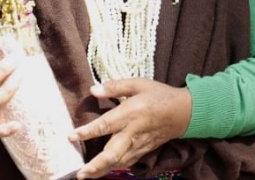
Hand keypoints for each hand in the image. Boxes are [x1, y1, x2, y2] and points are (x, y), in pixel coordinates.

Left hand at [71, 79, 191, 178]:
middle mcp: (133, 132)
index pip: (105, 125)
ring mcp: (139, 144)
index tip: (70, 136)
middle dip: (95, 165)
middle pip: (112, 153)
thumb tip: (93, 90)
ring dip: (101, 171)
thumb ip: (115, 86)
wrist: (183, 112)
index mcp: (131, 113)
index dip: (87, 132)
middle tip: (80, 173)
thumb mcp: (139, 84)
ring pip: (118, 162)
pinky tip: (102, 171)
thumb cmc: (159, 95)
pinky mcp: (143, 151)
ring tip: (85, 176)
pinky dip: (113, 168)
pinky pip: (127, 163)